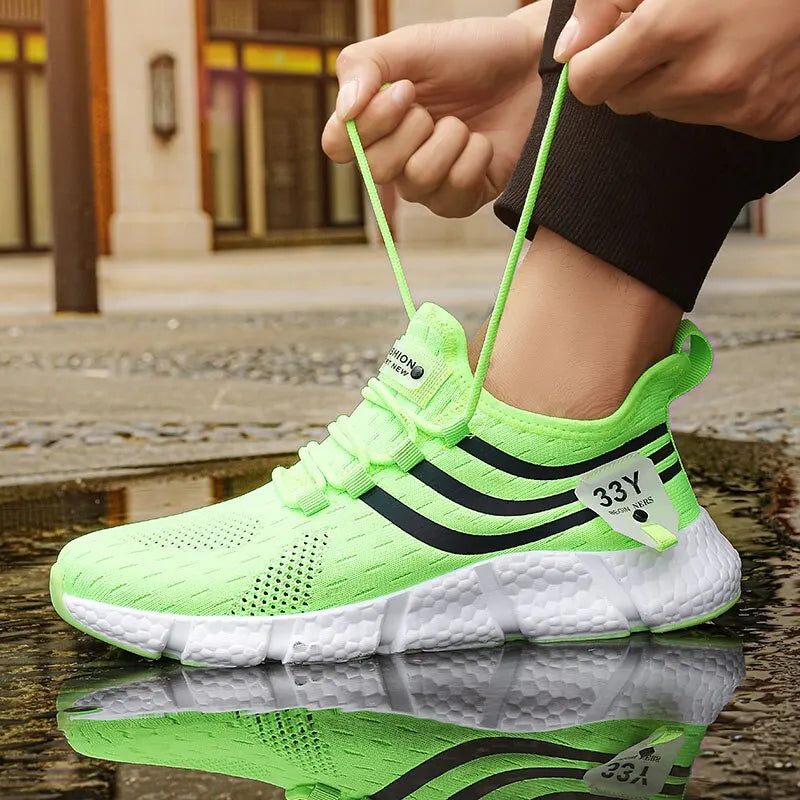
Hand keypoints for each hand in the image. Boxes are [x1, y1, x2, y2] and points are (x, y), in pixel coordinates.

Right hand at [322, 5, 548, 217]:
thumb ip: (363, 66)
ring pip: (417, 182)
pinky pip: (453, 195)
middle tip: (432, 104)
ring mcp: (429, 184)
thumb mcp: (410, 45)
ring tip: (463, 122)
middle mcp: (395, 159)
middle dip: (411, 129)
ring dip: (447, 141)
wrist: (529, 64)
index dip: (364, 126)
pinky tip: (482, 142)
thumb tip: (344, 112)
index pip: (337, 147)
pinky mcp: (463, 198)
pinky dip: (473, 159)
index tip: (401, 91)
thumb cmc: (468, 53)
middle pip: (376, 169)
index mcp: (374, 123)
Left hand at [554, 0, 799, 140]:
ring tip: (712, 39)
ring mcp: (742, 104)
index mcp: (673, 27)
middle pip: (622, 102)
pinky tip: (744, 58)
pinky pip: (715, 121)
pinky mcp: (772, 121)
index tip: (604, 44)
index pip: (588, 83)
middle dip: (630, 71)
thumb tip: (568, 50)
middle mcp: (706, 76)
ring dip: (674, 83)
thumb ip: (604, 0)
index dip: (590, 61)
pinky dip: (718, 96)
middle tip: (664, 34)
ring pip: (667, 113)